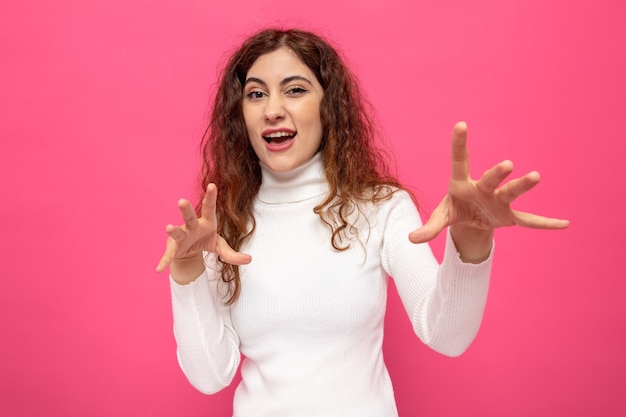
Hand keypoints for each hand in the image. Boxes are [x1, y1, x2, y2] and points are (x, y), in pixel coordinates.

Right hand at [156, 184, 251, 277]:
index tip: (212, 185)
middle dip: (186, 209)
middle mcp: (192, 226)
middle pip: (189, 216)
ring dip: (173, 230)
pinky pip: (168, 255)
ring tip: (168, 227)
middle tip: (182, 201)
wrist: (190, 250)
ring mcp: (181, 237)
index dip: (210, 197)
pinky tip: (159, 269)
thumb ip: (233, 254)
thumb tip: (249, 259)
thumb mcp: (220, 247)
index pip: (209, 208)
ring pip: (177, 232)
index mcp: (206, 222)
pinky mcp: (174, 249)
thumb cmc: (206, 240)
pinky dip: (164, 261)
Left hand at [409, 122, 569, 245]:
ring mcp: (498, 201)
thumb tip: (411, 239)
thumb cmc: (455, 209)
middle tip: (507, 164)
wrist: (472, 220)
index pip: (459, 160)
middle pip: (490, 179)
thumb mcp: (441, 218)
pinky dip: (546, 223)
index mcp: (462, 183)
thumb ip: (428, 228)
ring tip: (536, 176)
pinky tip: (564, 223)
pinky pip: (530, 221)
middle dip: (497, 173)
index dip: (459, 144)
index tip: (461, 124)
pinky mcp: (509, 217)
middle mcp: (484, 188)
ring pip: (511, 193)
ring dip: (522, 186)